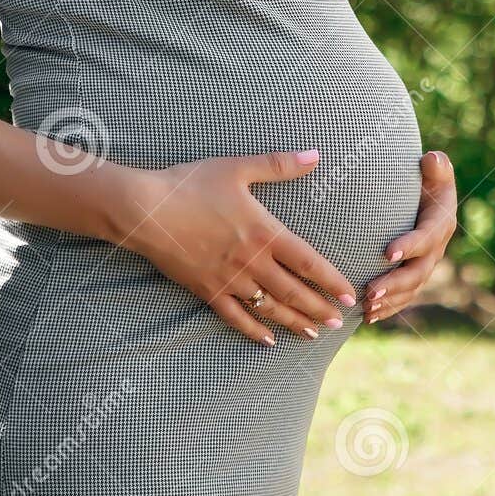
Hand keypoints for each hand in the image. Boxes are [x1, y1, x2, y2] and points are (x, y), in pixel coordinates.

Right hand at [118, 149, 358, 344]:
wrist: (145, 210)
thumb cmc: (191, 184)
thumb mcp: (237, 168)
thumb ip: (279, 165)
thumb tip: (315, 155)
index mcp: (264, 232)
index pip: (309, 262)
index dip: (332, 280)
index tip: (349, 294)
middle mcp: (251, 261)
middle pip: (294, 291)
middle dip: (319, 308)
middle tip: (339, 321)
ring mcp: (229, 279)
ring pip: (269, 307)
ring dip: (294, 322)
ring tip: (313, 333)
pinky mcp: (207, 290)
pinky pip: (235, 317)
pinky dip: (254, 330)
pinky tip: (268, 340)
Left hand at [362, 151, 457, 322]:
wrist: (425, 194)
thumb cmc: (426, 178)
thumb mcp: (435, 169)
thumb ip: (436, 166)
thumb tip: (432, 160)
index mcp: (440, 223)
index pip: (425, 237)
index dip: (409, 246)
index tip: (388, 253)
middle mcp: (435, 249)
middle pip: (417, 272)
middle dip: (394, 284)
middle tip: (369, 292)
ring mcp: (425, 265)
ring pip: (409, 290)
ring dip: (389, 301)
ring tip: (366, 308)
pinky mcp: (413, 276)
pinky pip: (403, 297)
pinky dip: (387, 308)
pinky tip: (367, 318)